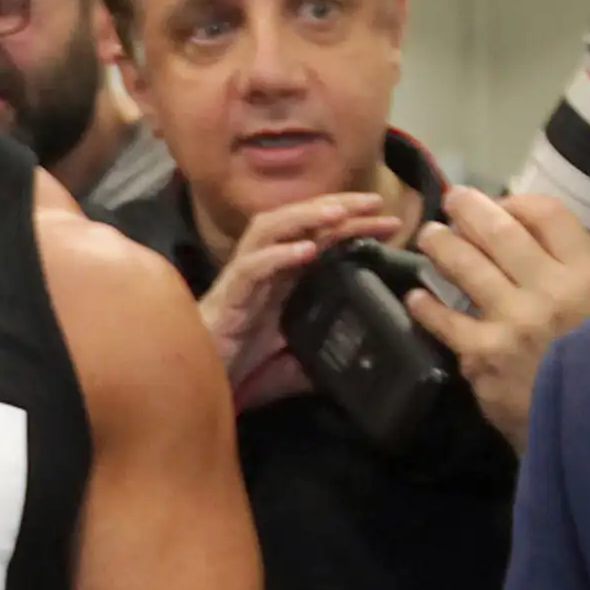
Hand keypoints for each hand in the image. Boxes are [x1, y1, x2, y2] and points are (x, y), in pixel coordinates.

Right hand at [195, 192, 399, 405]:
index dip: (355, 226)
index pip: (322, 239)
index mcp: (283, 281)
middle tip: (377, 202)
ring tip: (339, 212)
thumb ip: (323, 360)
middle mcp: (266, 270)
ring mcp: (245, 279)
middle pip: (301, 223)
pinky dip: (279, 255)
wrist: (198, 387)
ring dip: (307, 216)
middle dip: (339, 208)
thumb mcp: (295, 367)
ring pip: (273, 230)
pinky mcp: (229, 295)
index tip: (391, 223)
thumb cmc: (239, 372)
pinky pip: (253, 267)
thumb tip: (359, 367)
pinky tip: (305, 251)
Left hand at [407, 187, 589, 447]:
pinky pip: (445, 320)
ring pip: (467, 266)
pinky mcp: (481, 355)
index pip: (549, 216)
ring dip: (441, 245)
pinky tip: (417, 295)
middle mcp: (547, 291)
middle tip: (452, 201)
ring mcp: (511, 322)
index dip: (520, 202)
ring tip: (429, 236)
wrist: (581, 435)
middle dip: (470, 210)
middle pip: (501, 232)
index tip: (504, 204)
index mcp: (585, 278)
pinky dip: (426, 305)